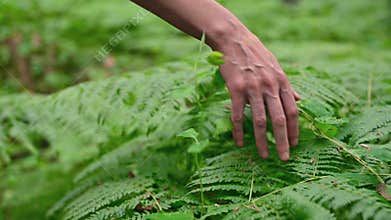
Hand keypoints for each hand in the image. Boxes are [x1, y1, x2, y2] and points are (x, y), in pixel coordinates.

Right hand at [212, 30, 300, 160]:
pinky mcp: (236, 89)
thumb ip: (287, 85)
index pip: (292, 111)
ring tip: (264, 156)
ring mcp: (253, 88)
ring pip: (260, 120)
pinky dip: (239, 131)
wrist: (234, 40)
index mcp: (282, 82)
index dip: (295, 129)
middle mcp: (270, 86)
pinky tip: (240, 142)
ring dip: (262, 141)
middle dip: (283, 141)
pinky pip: (238, 115)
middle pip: (279, 119)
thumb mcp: (276, 67)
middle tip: (284, 158)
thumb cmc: (256, 55)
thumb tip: (301, 99)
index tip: (295, 144)